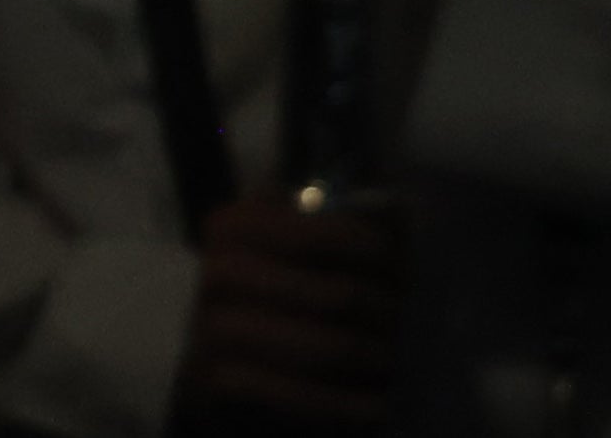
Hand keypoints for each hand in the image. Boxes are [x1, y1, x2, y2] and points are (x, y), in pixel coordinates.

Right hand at [174, 190, 402, 429]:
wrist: (199, 347)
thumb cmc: (261, 285)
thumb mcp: (283, 240)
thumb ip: (335, 221)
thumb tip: (399, 206)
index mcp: (236, 224)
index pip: (323, 234)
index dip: (372, 252)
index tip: (403, 268)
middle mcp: (221, 271)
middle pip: (336, 297)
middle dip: (384, 315)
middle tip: (410, 324)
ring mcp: (214, 328)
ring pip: (324, 349)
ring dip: (372, 360)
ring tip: (399, 363)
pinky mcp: (217, 380)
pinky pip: (298, 396)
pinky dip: (344, 404)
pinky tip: (375, 405)